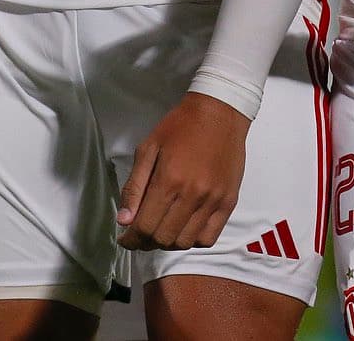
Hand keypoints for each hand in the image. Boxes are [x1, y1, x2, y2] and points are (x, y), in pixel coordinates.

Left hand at [115, 93, 249, 250]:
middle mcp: (192, 195)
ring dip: (169, 241)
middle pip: (163, 238)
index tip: (125, 239)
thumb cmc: (180, 126)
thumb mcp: (148, 148)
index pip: (144, 226)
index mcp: (168, 180)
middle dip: (146, 241)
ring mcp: (213, 201)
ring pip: (185, 242)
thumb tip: (125, 220)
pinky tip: (185, 227)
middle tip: (141, 232)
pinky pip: (209, 238)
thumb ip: (134, 187)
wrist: (219, 113)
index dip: (130, 238)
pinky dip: (193, 239)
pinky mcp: (229, 203)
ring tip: (162, 228)